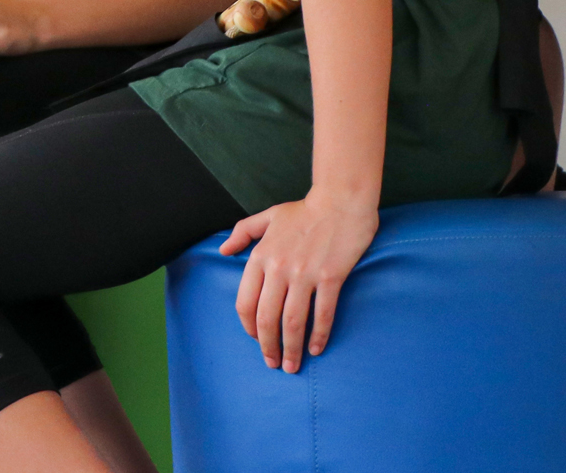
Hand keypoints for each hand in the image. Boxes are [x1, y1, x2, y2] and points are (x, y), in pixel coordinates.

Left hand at [219, 193, 378, 372]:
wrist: (341, 199)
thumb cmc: (305, 210)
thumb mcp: (269, 217)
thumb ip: (244, 232)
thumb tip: (223, 251)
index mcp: (261, 256)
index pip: (245, 302)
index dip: (248, 327)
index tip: (256, 340)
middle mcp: (279, 268)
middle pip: (267, 318)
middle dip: (267, 346)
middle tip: (273, 363)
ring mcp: (305, 274)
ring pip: (292, 322)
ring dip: (290, 349)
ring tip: (292, 365)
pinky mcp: (330, 277)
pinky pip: (322, 314)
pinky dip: (318, 335)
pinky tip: (316, 348)